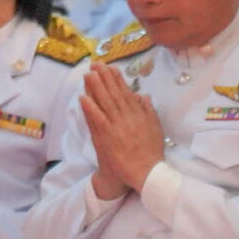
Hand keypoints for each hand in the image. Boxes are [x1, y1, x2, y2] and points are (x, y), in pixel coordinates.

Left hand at [81, 64, 165, 199]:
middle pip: (114, 94)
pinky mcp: (108, 137)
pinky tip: (82, 97)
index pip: (126, 93)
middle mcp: (129, 118)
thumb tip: (144, 95)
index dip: (117, 79)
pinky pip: (97, 119)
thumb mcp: (155, 128)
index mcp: (140, 115)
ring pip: (105, 103)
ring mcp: (118, 127)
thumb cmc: (151, 153)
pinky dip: (90, 108)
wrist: (147, 173)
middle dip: (104, 78)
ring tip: (88, 75)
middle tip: (95, 64)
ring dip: (95, 88)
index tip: (110, 67)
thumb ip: (149, 111)